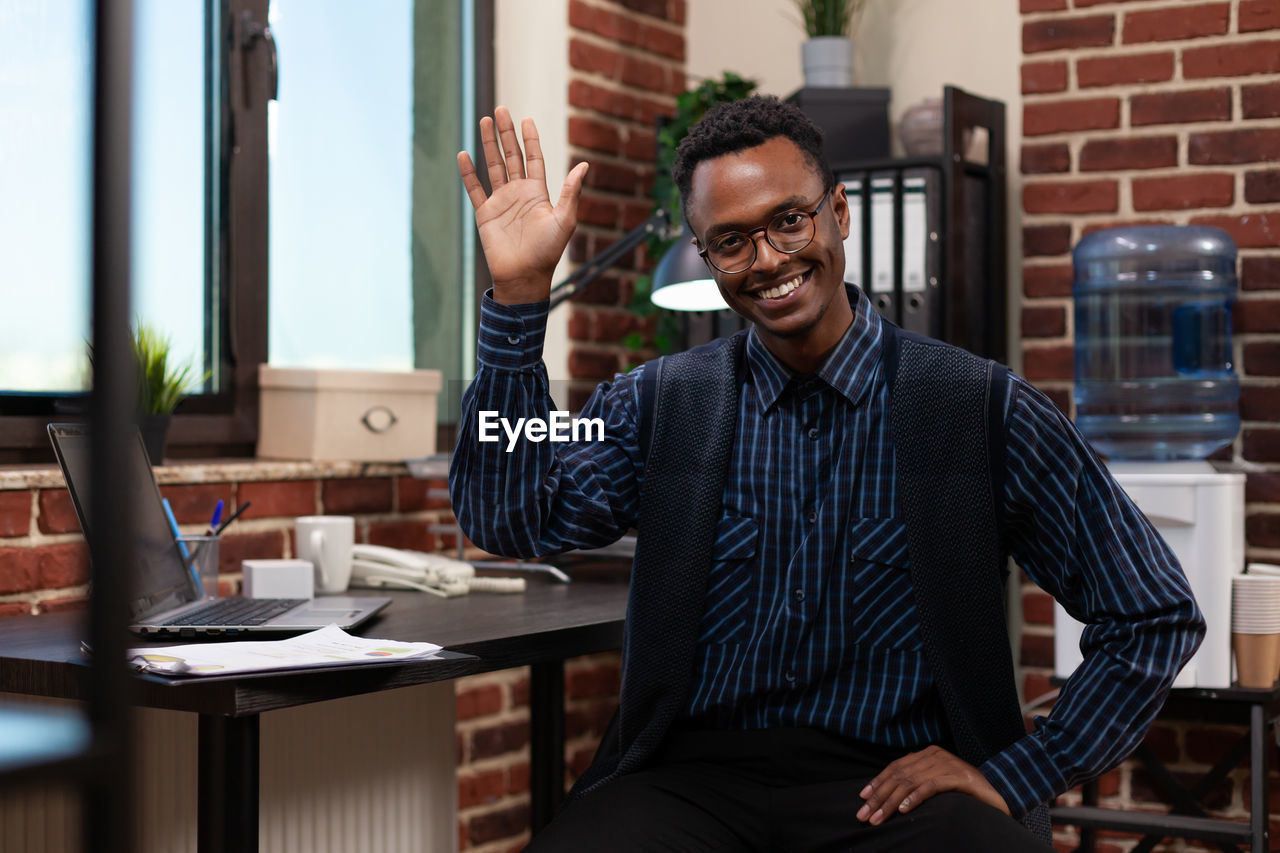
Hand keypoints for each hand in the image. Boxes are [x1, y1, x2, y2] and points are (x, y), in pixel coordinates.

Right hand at [458, 106, 588, 304]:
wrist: (523, 276)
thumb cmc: (547, 252)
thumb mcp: (564, 220)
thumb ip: (571, 192)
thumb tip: (584, 165)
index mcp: (538, 193)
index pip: (533, 159)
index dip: (530, 139)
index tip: (526, 119)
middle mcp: (519, 193)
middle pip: (512, 156)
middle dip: (506, 134)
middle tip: (501, 110)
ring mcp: (501, 202)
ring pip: (493, 166)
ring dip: (488, 145)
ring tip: (484, 121)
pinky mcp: (485, 213)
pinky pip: (475, 189)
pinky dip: (468, 173)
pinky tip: (464, 155)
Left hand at [856, 745, 1009, 825]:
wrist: (997, 796)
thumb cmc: (963, 794)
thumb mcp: (935, 785)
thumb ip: (916, 784)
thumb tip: (885, 797)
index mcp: (927, 754)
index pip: (896, 767)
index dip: (877, 782)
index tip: (862, 798)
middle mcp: (935, 755)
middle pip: (900, 775)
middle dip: (879, 797)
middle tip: (864, 815)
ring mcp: (948, 764)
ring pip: (911, 782)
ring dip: (891, 802)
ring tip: (878, 818)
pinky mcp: (960, 777)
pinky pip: (932, 786)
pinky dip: (915, 798)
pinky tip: (903, 809)